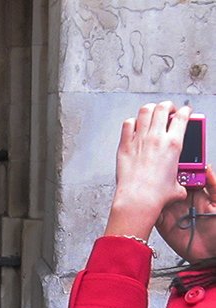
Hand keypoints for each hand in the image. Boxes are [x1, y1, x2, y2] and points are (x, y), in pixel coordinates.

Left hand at [105, 102, 191, 240]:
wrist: (137, 198)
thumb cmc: (156, 194)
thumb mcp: (178, 186)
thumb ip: (181, 180)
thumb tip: (180, 184)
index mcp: (173, 144)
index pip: (183, 117)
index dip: (186, 110)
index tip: (185, 111)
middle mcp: (156, 138)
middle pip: (163, 108)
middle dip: (168, 106)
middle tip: (169, 110)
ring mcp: (139, 139)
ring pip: (145, 111)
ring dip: (151, 108)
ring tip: (153, 112)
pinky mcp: (124, 145)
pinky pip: (127, 124)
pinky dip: (132, 121)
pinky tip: (135, 125)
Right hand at [156, 165, 215, 261]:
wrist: (212, 256)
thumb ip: (214, 185)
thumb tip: (206, 166)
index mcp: (195, 193)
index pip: (183, 176)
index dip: (177, 167)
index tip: (172, 160)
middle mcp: (181, 200)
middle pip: (168, 184)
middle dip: (162, 177)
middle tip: (158, 170)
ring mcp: (171, 211)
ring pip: (158, 196)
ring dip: (153, 190)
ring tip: (149, 183)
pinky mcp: (162, 223)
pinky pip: (153, 212)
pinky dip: (148, 207)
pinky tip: (146, 200)